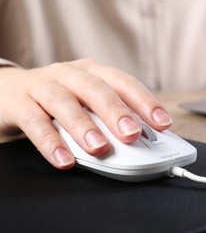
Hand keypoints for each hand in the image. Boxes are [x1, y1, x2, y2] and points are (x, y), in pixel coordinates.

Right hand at [0, 59, 171, 168]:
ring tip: (99, 147)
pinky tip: (64, 159)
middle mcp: (70, 74)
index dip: (145, 101)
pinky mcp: (19, 102)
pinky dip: (50, 142)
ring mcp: (43, 85)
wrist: (9, 89)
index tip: (163, 123)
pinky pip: (35, 122)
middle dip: (116, 111)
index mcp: (93, 72)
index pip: (124, 83)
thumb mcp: (86, 102)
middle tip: (132, 133)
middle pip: (96, 89)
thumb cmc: (58, 98)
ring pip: (64, 102)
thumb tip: (142, 141)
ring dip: (84, 125)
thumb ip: (109, 118)